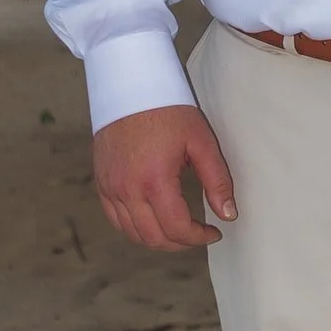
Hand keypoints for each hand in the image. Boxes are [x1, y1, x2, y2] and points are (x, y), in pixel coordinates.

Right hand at [92, 102, 236, 252]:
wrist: (130, 87)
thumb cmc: (169, 111)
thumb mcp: (202, 142)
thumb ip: (217, 181)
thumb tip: (229, 215)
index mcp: (154, 180)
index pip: (177, 228)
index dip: (199, 238)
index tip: (214, 232)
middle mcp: (127, 189)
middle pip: (154, 237)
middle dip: (181, 243)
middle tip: (200, 234)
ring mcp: (110, 187)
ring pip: (133, 233)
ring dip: (159, 239)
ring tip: (180, 230)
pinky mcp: (102, 182)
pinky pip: (116, 219)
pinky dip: (136, 229)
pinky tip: (155, 221)